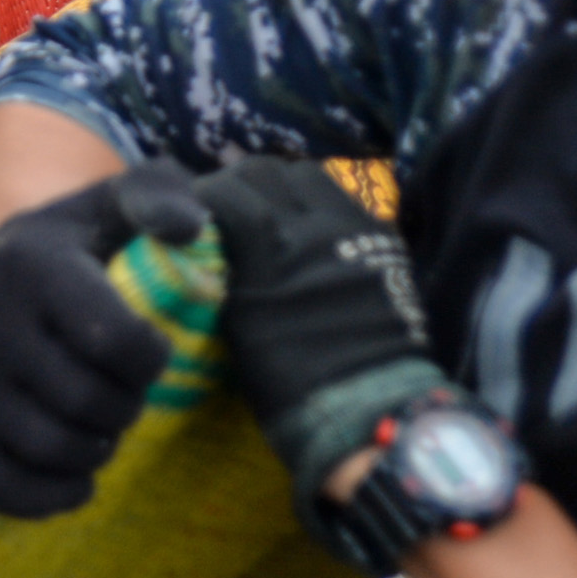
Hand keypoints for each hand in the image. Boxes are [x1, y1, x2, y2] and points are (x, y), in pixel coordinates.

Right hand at [0, 163, 208, 519]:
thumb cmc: (79, 246)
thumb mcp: (118, 205)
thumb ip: (162, 196)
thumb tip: (188, 229)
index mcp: (28, 260)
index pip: (118, 343)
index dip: (152, 361)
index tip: (148, 350)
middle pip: (90, 404)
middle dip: (126, 406)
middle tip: (122, 392)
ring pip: (53, 449)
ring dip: (96, 448)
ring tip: (97, 423)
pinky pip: (1, 489)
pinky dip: (51, 494)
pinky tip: (72, 471)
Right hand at [195, 157, 449, 524]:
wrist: (366, 407)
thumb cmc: (286, 377)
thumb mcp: (235, 320)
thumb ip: (221, 268)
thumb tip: (205, 240)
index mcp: (270, 244)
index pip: (226, 188)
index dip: (203, 195)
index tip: (193, 213)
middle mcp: (313, 222)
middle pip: (267, 170)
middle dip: (241, 183)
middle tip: (229, 208)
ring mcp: (354, 227)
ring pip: (309, 175)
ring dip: (282, 187)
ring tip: (271, 214)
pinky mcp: (383, 240)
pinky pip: (343, 202)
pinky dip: (318, 208)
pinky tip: (310, 235)